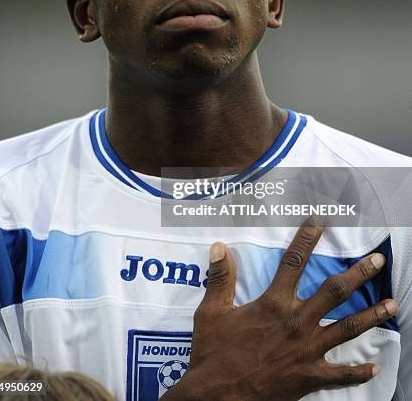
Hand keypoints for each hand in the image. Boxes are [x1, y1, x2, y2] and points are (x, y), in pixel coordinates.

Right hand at [163, 222, 397, 400]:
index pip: (293, 262)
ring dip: (372, 315)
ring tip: (392, 304)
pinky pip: (341, 375)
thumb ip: (220, 278)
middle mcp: (297, 321)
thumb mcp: (211, 312)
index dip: (306, 238)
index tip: (319, 221)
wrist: (218, 397)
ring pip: (347, 328)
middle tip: (378, 260)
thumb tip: (219, 246)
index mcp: (273, 303)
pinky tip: (373, 367)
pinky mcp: (310, 377)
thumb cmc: (214, 353)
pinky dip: (358, 371)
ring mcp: (308, 350)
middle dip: (358, 273)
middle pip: (334, 291)